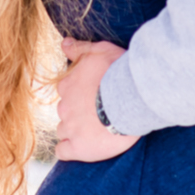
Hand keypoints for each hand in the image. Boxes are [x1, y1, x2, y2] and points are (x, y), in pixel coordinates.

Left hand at [55, 38, 139, 161]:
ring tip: (95, 131)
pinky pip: (63, 151)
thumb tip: (64, 43)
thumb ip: (80, 49)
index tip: (94, 96)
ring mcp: (70, 128)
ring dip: (75, 131)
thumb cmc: (118, 72)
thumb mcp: (100, 51)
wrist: (132, 98)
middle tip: (98, 113)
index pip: (66, 92)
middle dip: (78, 113)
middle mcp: (64, 107)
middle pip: (66, 112)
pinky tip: (81, 147)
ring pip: (64, 130)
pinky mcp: (78, 148)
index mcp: (67, 86)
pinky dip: (70, 150)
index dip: (79, 94)